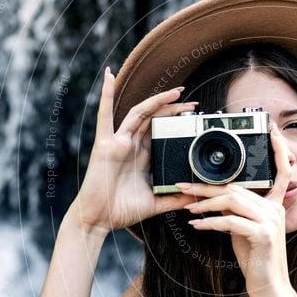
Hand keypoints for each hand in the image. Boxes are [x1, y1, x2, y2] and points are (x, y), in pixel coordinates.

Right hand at [69, 67, 200, 235]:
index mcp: (141, 156)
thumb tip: (197, 198)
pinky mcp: (105, 145)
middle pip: (154, 119)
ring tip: (175, 91)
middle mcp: (130, 145)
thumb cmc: (122, 211)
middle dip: (173, 108)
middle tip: (193, 102)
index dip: (177, 120)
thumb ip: (175, 198)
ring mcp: (117, 142)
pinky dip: (106, 95)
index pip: (161, 130)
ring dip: (156, 100)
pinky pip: (104, 116)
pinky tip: (108, 77)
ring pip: (138, 114)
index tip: (195, 115)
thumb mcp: (156, 202)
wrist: (99, 220)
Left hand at [178, 123, 295, 296]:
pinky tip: (197, 225)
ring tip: (187, 206)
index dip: (279, 149)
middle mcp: (275, 209)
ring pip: (232, 202)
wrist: (269, 287)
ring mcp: (271, 221)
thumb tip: (216, 198)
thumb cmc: (256, 259)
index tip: (270, 130)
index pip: (282, 171)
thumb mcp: (245, 230)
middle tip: (183, 185)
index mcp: (274, 205)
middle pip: (238, 188)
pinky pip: (230, 222)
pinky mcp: (262, 235)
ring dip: (205, 203)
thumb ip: (236, 211)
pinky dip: (210, 223)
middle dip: (207, 186)